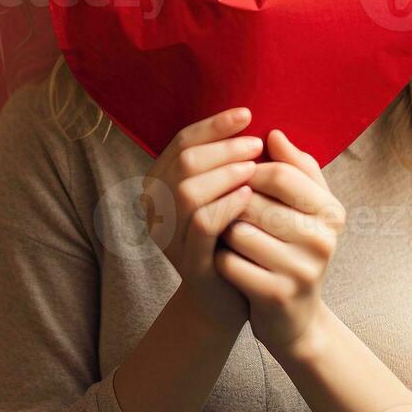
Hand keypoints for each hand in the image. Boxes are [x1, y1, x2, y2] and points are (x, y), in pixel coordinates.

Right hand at [143, 107, 262, 331]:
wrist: (228, 296)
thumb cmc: (231, 235)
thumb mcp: (228, 193)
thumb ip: (229, 159)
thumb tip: (249, 118)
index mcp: (162, 185)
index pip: (182, 143)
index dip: (214, 125)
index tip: (247, 114)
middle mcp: (156, 209)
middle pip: (183, 163)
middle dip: (222, 147)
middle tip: (256, 144)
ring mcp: (169, 237)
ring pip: (187, 192)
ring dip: (225, 173)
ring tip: (254, 166)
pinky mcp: (188, 261)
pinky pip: (201, 224)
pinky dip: (226, 204)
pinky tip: (250, 195)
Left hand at [215, 129, 346, 359]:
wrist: (293, 318)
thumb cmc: (291, 251)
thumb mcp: (303, 209)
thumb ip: (293, 168)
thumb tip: (273, 133)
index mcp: (331, 211)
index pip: (281, 173)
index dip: (249, 171)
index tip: (236, 178)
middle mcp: (322, 240)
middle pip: (255, 202)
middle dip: (231, 205)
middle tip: (227, 213)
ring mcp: (301, 270)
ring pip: (238, 231)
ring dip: (223, 233)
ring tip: (228, 239)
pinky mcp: (276, 295)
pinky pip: (229, 263)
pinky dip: (220, 260)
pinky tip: (227, 264)